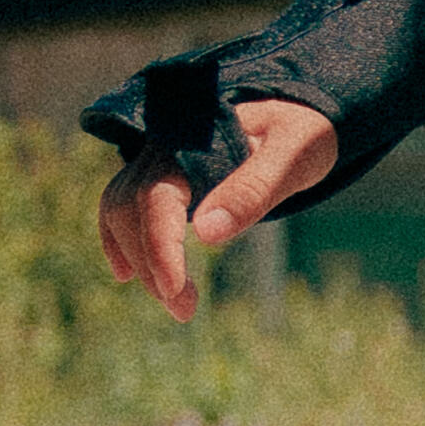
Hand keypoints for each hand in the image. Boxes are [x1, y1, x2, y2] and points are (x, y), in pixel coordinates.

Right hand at [102, 93, 334, 317]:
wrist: (303, 115)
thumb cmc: (304, 132)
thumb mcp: (294, 155)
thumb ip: (253, 189)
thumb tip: (205, 234)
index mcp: (192, 140)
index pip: (156, 196)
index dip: (160, 245)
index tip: (174, 288)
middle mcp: (164, 148)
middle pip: (133, 209)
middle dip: (152, 264)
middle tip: (186, 311)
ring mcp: (158, 162)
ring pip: (124, 213)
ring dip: (142, 261)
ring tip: (179, 305)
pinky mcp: (163, 179)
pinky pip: (125, 207)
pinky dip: (120, 240)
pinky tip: (126, 275)